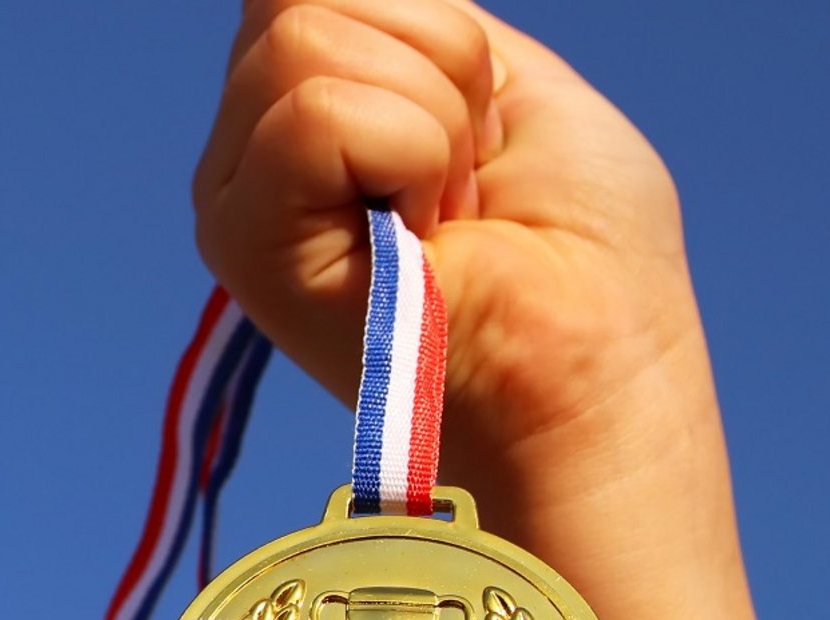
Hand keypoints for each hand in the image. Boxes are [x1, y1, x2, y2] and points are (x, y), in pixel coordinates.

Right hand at [193, 0, 705, 499]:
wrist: (593, 371)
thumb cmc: (577, 249)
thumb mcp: (505, 76)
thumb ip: (410, 16)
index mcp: (309, 101)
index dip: (426, 26)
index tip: (477, 128)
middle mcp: (251, 144)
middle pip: (305, 0)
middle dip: (436, 65)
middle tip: (466, 181)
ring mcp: (236, 191)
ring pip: (306, 42)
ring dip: (429, 119)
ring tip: (446, 215)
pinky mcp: (239, 238)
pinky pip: (315, 112)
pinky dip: (407, 155)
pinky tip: (420, 236)